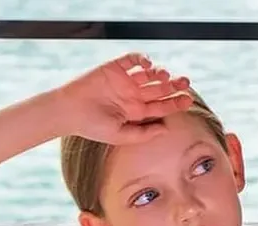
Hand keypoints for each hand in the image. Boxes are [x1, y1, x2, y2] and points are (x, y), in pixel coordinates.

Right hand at [54, 53, 193, 145]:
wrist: (69, 112)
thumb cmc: (92, 127)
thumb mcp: (120, 135)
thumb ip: (143, 134)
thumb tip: (166, 130)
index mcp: (135, 112)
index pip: (160, 106)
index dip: (175, 103)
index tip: (188, 101)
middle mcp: (132, 95)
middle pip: (159, 88)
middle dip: (173, 85)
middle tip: (186, 83)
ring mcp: (124, 80)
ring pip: (148, 73)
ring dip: (159, 73)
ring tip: (164, 76)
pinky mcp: (114, 67)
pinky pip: (132, 59)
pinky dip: (142, 59)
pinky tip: (147, 65)